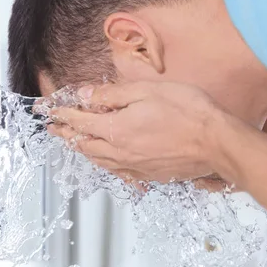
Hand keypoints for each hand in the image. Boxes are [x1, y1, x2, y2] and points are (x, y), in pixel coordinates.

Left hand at [47, 81, 228, 183]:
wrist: (215, 142)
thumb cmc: (188, 112)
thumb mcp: (147, 91)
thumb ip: (112, 95)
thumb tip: (86, 95)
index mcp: (118, 130)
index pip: (81, 122)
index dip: (63, 115)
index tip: (51, 112)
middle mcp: (121, 152)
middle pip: (85, 145)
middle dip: (66, 135)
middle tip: (54, 129)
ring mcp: (135, 167)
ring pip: (99, 161)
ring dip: (83, 150)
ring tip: (75, 144)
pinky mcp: (149, 175)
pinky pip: (118, 172)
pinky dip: (105, 164)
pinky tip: (106, 162)